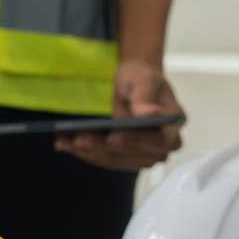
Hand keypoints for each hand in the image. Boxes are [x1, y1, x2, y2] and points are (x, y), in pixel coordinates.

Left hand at [55, 58, 182, 170]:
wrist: (130, 83)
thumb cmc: (140, 78)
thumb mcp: (143, 78)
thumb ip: (145, 95)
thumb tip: (149, 114)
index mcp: (172, 125)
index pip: (158, 140)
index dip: (136, 140)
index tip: (114, 136)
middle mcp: (161, 145)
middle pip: (136, 155)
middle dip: (107, 148)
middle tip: (82, 139)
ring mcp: (142, 154)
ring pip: (118, 160)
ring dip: (92, 152)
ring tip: (69, 141)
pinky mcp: (124, 158)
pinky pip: (105, 159)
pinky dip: (85, 153)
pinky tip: (66, 144)